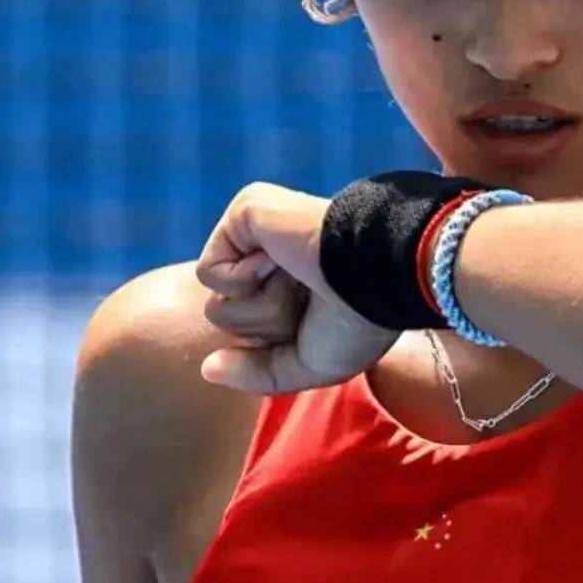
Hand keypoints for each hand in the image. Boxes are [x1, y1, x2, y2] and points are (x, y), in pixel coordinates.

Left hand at [194, 181, 400, 393]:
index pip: (251, 329)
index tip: (325, 319)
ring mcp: (260, 231)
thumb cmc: (357, 323)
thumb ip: (260, 373)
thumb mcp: (312, 365)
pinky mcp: (246, 210)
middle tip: (311, 297)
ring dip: (262, 305)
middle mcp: (276, 254)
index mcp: (296, 281)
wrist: (374, 277)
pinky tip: (281, 259)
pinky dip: (244, 279)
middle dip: (268, 324)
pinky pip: (210, 270)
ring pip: (220, 302)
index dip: (278, 340)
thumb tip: (208, 367)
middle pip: (231, 319)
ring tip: (301, 277)